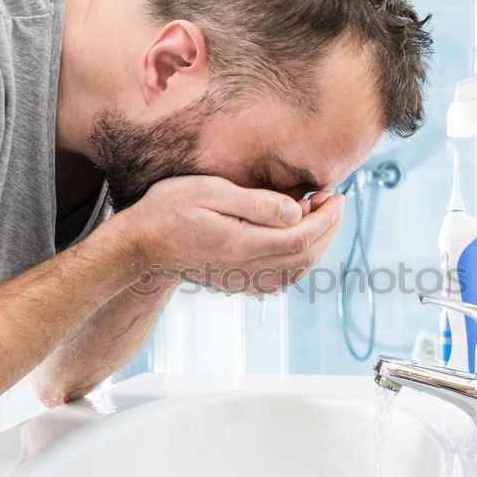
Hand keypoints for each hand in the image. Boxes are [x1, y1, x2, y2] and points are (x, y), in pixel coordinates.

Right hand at [112, 176, 343, 294]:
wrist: (141, 245)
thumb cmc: (169, 209)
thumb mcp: (210, 192)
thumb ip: (255, 202)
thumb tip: (296, 210)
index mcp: (243, 245)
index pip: (302, 238)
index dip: (327, 218)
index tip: (336, 195)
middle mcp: (246, 270)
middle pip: (306, 257)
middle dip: (329, 229)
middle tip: (334, 201)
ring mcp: (243, 281)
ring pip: (298, 272)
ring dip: (318, 245)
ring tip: (321, 215)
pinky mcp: (239, 284)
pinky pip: (283, 280)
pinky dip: (301, 260)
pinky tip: (300, 238)